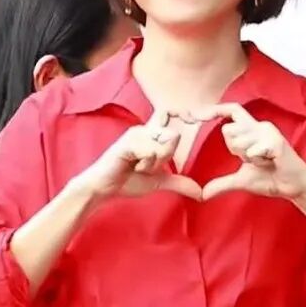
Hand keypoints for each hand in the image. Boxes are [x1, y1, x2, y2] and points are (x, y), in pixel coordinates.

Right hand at [78, 110, 201, 201]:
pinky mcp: (128, 142)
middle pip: (174, 136)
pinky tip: (133, 166)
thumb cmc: (126, 180)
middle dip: (166, 157)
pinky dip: (146, 164)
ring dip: (155, 163)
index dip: (185, 113)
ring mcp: (136, 133)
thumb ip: (178, 183)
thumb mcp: (158, 182)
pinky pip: (151, 151)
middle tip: (148, 166)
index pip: (171, 115)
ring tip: (139, 167)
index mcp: (152, 134)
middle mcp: (145, 129)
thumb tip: (201, 193)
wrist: (104, 188)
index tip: (200, 117)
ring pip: (164, 144)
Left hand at [194, 104, 305, 203]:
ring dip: (249, 158)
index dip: (212, 110)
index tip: (192, 115)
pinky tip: (271, 163)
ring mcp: (268, 131)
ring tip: (265, 162)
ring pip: (239, 141)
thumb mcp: (241, 180)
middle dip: (235, 150)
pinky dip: (258, 162)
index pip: (230, 110)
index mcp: (251, 129)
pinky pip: (252, 151)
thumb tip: (202, 194)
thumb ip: (222, 184)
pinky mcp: (276, 141)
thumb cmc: (271, 179)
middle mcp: (259, 125)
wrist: (294, 187)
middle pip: (228, 130)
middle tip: (254, 160)